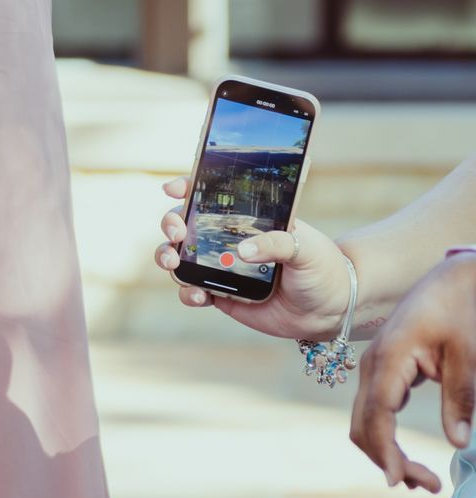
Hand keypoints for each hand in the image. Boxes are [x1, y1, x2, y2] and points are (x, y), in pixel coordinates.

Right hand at [154, 190, 353, 339]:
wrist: (329, 309)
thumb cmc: (322, 268)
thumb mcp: (306, 248)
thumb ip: (277, 244)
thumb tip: (242, 251)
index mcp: (247, 218)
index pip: (211, 195)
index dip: (187, 188)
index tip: (174, 189)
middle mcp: (228, 238)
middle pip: (184, 224)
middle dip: (170, 223)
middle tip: (177, 233)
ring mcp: (221, 267)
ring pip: (180, 257)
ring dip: (167, 257)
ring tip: (174, 264)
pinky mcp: (221, 295)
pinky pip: (192, 292)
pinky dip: (187, 293)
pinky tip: (198, 296)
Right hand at [350, 255, 475, 490]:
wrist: (451, 279)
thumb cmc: (460, 310)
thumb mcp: (468, 354)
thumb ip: (462, 397)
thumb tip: (458, 443)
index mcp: (390, 358)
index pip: (379, 415)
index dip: (386, 451)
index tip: (400, 482)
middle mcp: (373, 366)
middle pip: (363, 426)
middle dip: (389, 461)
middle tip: (429, 486)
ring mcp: (375, 370)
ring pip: (366, 423)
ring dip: (386, 453)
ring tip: (423, 480)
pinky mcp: (384, 374)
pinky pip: (375, 413)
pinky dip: (387, 439)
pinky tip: (409, 456)